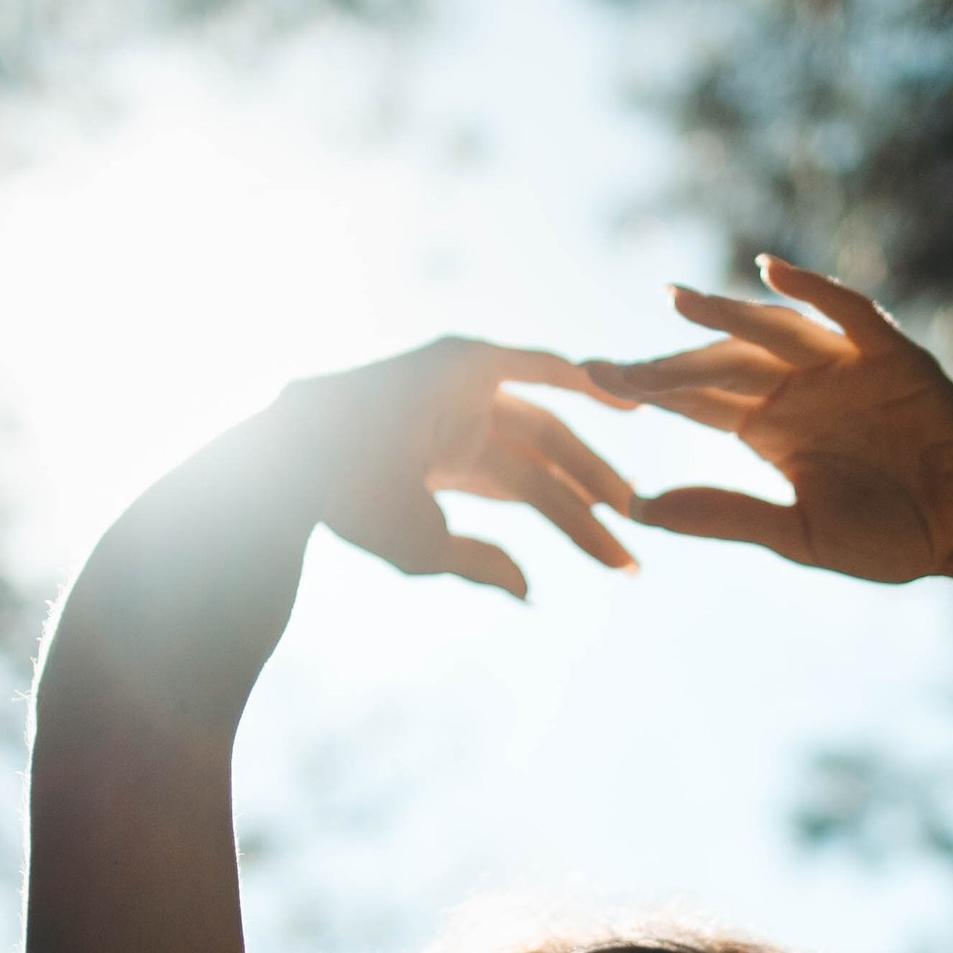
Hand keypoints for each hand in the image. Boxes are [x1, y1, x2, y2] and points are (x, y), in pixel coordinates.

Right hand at [283, 334, 638, 600]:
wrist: (310, 460)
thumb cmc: (357, 509)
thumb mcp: (429, 549)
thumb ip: (483, 564)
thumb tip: (534, 593)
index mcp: (448, 464)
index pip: (530, 495)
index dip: (578, 527)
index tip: (623, 563)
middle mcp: (461, 422)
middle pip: (548, 464)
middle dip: (594, 498)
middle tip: (641, 528)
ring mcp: (465, 389)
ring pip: (549, 429)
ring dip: (594, 462)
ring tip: (636, 498)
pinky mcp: (467, 360)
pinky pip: (539, 367)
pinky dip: (584, 378)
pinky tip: (631, 400)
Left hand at [571, 260, 952, 584]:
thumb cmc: (893, 536)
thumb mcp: (797, 534)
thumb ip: (725, 514)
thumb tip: (642, 510)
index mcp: (768, 427)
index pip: (695, 399)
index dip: (647, 390)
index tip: (593, 385)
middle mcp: (797, 388)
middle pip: (720, 362)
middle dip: (668, 363)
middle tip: (609, 368)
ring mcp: (843, 365)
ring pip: (772, 331)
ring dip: (725, 315)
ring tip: (674, 302)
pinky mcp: (891, 354)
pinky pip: (848, 312)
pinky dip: (813, 289)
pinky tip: (770, 272)